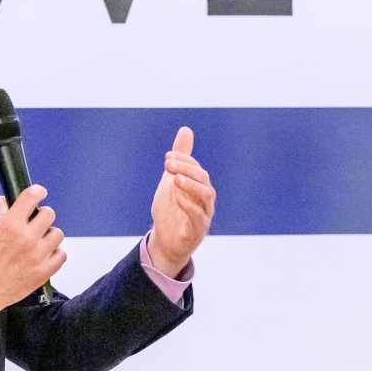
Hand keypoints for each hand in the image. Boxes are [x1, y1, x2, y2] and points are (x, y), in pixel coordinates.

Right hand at [0, 185, 65, 314]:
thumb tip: (4, 202)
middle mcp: (27, 238)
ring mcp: (38, 256)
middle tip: (35, 222)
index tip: (39, 193)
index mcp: (10, 225)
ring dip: (49, 235)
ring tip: (39, 240)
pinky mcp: (44, 272)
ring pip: (58, 234)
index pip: (32, 197)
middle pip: (49, 214)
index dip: (38, 191)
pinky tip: (45, 254)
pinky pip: (62, 255)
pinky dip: (55, 253)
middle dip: (42, 215)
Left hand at [147, 127, 214, 278]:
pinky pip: (198, 217)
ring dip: (190, 186)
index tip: (167, 156)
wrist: (165, 240)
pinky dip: (189, 206)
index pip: (197, 170)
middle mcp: (205, 200)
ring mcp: (204, 215)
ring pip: (205, 197)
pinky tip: (177, 197)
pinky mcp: (197, 230)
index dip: (184, 161)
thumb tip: (186, 129)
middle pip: (203, 180)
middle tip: (167, 164)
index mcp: (200, 187)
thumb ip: (181, 158)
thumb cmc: (172, 209)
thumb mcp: (172, 180)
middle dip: (186, 170)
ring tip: (175, 179)